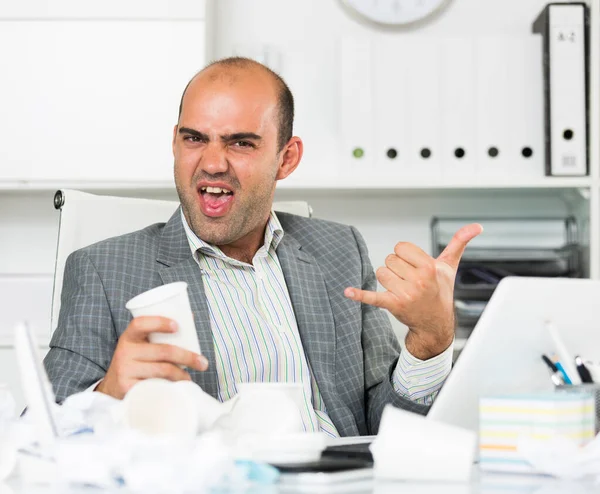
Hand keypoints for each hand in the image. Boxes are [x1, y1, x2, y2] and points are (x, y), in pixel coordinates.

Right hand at [96, 316, 208, 398]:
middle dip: (187, 357)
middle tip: (203, 363)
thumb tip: (191, 318)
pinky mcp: (128, 388)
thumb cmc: (135, 361)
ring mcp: (125, 371)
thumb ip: (158, 334)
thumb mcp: (140, 345)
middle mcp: (125, 352)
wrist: (112, 387)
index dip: (159, 322)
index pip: (140, 324)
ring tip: (190, 377)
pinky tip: (177, 388)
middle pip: (162, 351)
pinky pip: (155, 386)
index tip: (177, 326)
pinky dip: (171, 387)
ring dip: (182, 374)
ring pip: (163, 370)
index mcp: (129, 337)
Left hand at [344, 224, 482, 359]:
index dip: (405, 256)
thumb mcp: (449, 267)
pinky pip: (372, 297)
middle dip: (397, 268)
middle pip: (389, 259)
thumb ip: (459, 243)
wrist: (436, 323)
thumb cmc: (441, 291)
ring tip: (403, 290)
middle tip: (410, 281)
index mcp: (429, 267)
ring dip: (388, 280)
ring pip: (381, 272)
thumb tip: (476, 226)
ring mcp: (405, 294)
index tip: (414, 267)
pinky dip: (359, 295)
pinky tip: (347, 292)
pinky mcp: (392, 305)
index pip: (401, 247)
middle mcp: (418, 280)